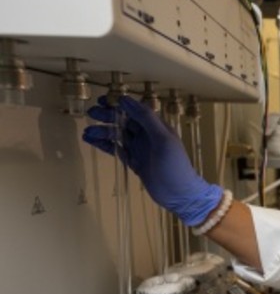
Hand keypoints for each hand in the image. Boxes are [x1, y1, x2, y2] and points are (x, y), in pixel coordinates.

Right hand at [83, 96, 222, 226]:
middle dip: (108, 116)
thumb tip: (125, 100)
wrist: (179, 194)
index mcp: (156, 127)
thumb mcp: (163, 139)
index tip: (102, 99)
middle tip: (91, 113)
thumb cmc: (174, 166)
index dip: (119, 104)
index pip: (135, 110)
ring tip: (87, 132)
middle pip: (124, 121)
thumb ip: (146, 119)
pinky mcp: (133, 161)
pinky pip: (116, 149)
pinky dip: (104, 145)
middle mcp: (147, 135)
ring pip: (118, 135)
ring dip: (103, 131)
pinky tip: (91, 141)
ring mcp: (140, 149)